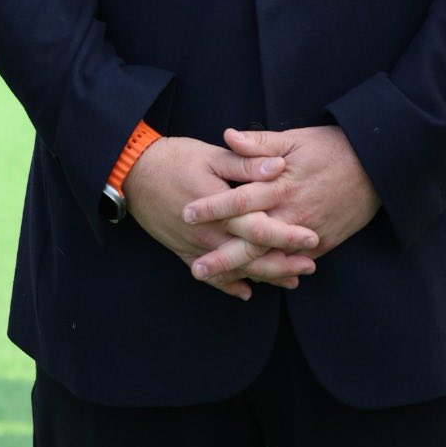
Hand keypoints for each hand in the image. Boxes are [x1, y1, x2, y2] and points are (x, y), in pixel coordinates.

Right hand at [123, 136, 317, 300]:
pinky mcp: (182, 251)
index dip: (288, 235)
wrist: (132, 172)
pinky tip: (246, 292)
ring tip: (291, 280)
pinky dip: (229, 285)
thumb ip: (246, 164)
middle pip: (253, 257)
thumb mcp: (213, 154)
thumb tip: (279, 166)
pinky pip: (209, 276)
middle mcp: (210, 234)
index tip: (313, 238)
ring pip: (235, 270)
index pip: (262, 228)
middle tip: (310, 266)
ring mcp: (195, 247)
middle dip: (283, 264)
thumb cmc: (174, 158)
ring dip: (264, 276)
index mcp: (221, 208)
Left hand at [183, 125, 379, 284]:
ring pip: (270, 258)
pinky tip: (252, 281)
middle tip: (195, 269)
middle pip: (251, 240)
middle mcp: (292, 213)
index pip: (240, 199)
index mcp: (281, 185)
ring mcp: (307, 233)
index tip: (187, 213)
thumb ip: (259, 143)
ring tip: (217, 281)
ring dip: (243, 271)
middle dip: (222, 256)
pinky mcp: (321, 244)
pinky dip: (272, 274)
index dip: (212, 207)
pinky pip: (292, 263)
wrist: (376, 167)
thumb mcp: (295, 138)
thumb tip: (227, 135)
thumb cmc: (332, 147)